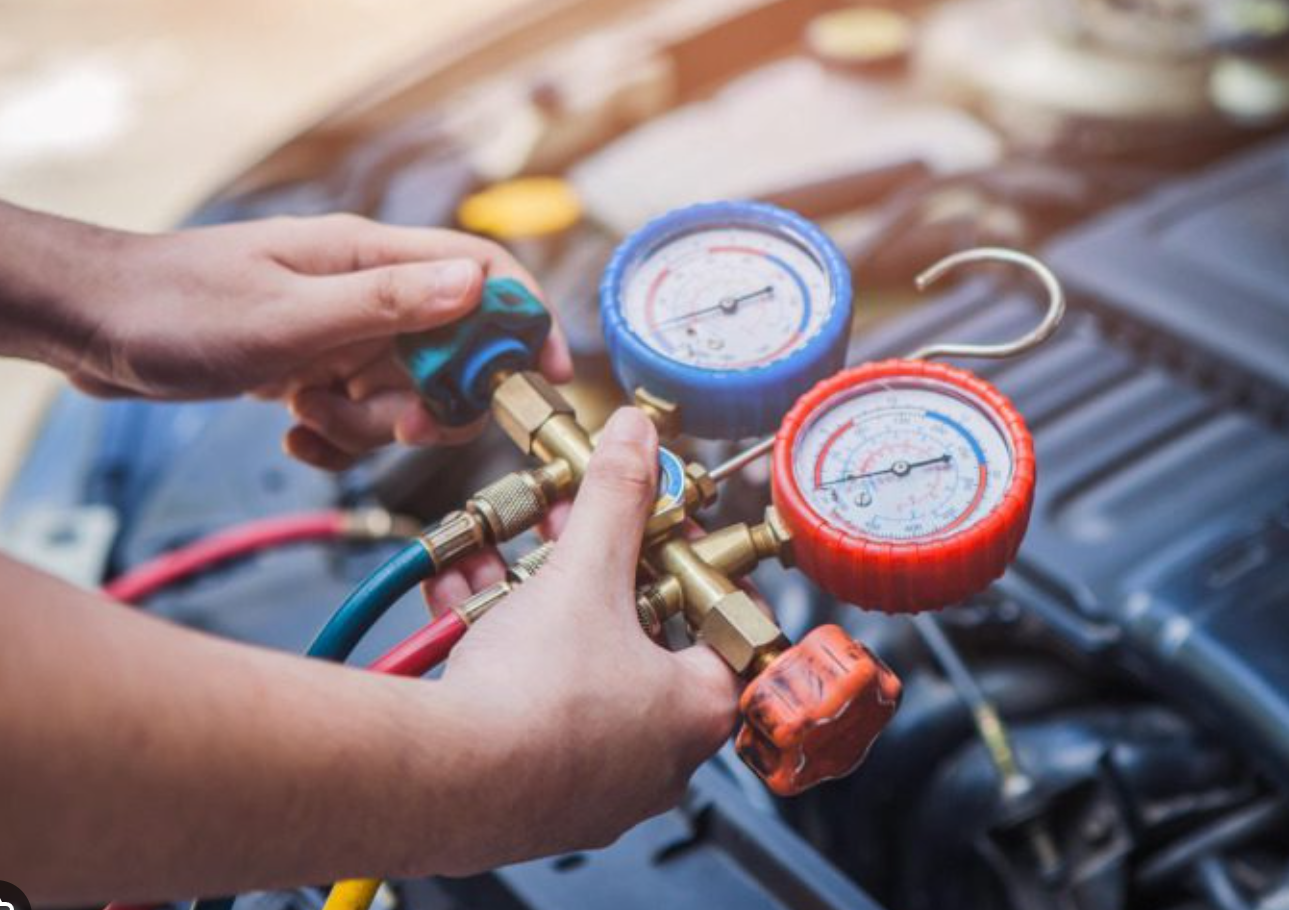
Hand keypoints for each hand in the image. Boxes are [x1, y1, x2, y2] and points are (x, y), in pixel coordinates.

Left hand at [57, 212, 571, 468]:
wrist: (95, 328)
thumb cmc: (178, 307)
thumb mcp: (288, 316)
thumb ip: (388, 304)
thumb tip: (478, 287)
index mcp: (371, 258)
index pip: (482, 272)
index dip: (525, 320)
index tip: (544, 377)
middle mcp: (368, 294)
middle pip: (453, 353)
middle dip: (431, 403)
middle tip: (395, 423)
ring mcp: (343, 333)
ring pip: (404, 395)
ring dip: (366, 425)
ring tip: (307, 413)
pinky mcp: (318, 368)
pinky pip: (359, 413)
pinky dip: (335, 435)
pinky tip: (294, 431)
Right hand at [422, 408, 739, 870]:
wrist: (443, 780)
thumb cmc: (533, 703)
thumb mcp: (583, 574)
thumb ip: (614, 498)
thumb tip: (635, 441)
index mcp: (696, 708)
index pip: (723, 625)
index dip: (691, 566)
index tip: (661, 534)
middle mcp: (655, 756)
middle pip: (636, 638)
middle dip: (593, 573)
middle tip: (571, 532)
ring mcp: (594, 780)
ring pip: (574, 667)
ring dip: (535, 601)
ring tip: (502, 556)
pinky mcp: (534, 791)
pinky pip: (528, 701)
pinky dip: (501, 647)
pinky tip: (461, 598)